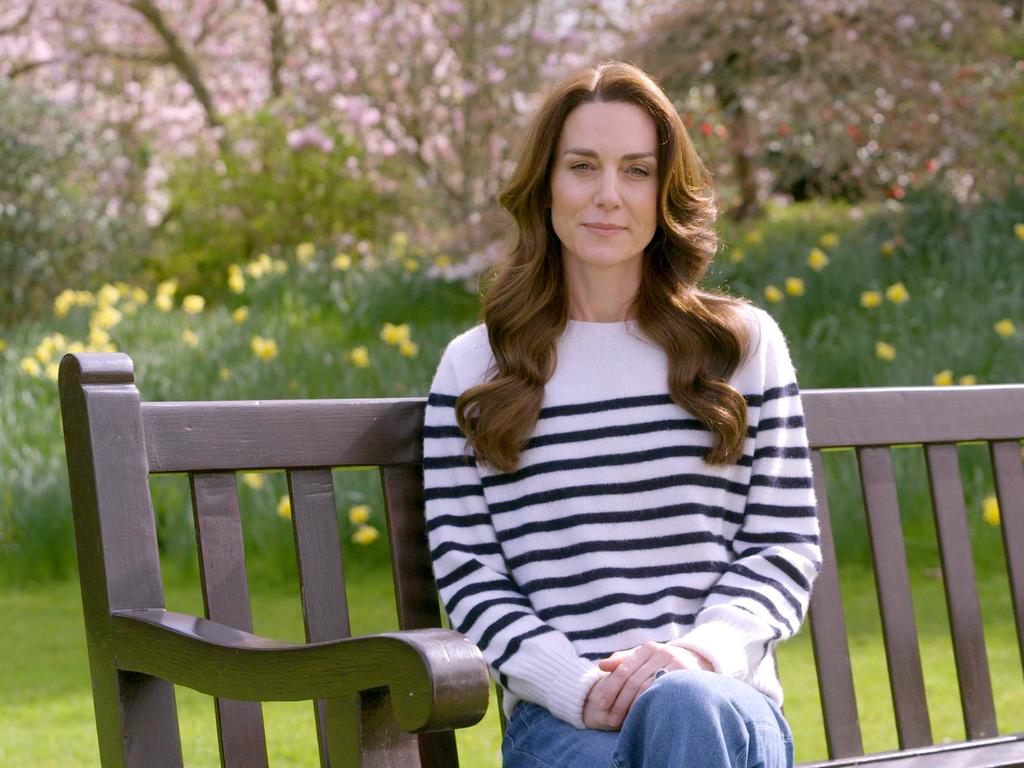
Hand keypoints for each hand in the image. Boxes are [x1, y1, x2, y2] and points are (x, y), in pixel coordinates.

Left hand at [584, 642, 712, 729]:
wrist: (697, 663)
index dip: (611, 688)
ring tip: (624, 722)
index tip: (601, 706)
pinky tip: (644, 716)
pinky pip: (663, 693)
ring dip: (634, 707)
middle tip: (610, 719)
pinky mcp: (686, 676)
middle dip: (620, 702)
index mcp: (647, 648)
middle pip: (633, 680)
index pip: (623, 670)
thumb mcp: (644, 658)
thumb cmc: (662, 663)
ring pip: (647, 688)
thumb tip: (601, 666)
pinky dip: (651, 705)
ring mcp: (675, 663)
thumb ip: (623, 661)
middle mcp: (661, 652)